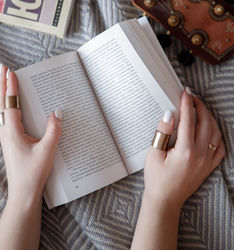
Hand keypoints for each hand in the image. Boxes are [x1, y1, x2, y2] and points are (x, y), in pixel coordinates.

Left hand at [0, 66, 61, 203]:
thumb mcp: (47, 151)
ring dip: (0, 94)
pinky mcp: (9, 141)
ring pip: (0, 110)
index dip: (11, 88)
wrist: (23, 191)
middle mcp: (6, 132)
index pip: (11, 104)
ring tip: (0, 82)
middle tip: (1, 70)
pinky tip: (6, 106)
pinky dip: (3, 106)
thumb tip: (57, 112)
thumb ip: (53, 131)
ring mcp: (6, 137)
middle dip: (1, 85)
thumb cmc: (33, 173)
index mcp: (13, 132)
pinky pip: (3, 118)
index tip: (11, 73)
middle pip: (1, 104)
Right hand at [144, 89, 224, 208]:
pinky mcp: (209, 166)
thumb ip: (162, 133)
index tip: (185, 93)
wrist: (165, 199)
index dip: (186, 103)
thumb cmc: (156, 178)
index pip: (188, 119)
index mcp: (185, 151)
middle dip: (199, 106)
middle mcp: (200, 154)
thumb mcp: (153, 154)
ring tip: (199, 110)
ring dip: (209, 118)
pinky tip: (209, 130)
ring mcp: (207, 161)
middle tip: (191, 98)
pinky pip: (220, 146)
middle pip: (205, 122)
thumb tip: (168, 114)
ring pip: (215, 132)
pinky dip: (217, 134)